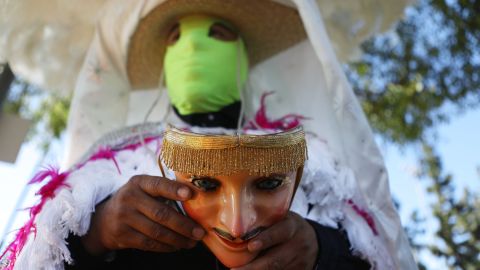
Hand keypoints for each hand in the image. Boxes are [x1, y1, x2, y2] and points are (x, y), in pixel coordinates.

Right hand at [81, 175, 204, 254]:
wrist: (104, 219)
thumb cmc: (136, 201)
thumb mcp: (144, 189)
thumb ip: (164, 192)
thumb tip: (197, 200)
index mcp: (139, 182)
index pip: (158, 185)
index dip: (174, 190)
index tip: (191, 194)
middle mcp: (129, 198)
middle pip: (161, 213)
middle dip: (184, 225)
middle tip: (200, 232)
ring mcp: (124, 217)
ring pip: (157, 232)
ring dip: (178, 239)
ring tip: (192, 242)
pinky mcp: (122, 235)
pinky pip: (149, 244)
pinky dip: (166, 246)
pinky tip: (177, 246)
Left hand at [232, 212, 317, 269]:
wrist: (313, 242)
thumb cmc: (288, 227)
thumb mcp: (282, 218)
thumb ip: (266, 222)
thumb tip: (238, 228)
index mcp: (292, 226)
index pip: (280, 232)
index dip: (266, 239)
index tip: (251, 246)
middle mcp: (297, 244)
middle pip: (275, 260)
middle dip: (253, 267)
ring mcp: (300, 261)